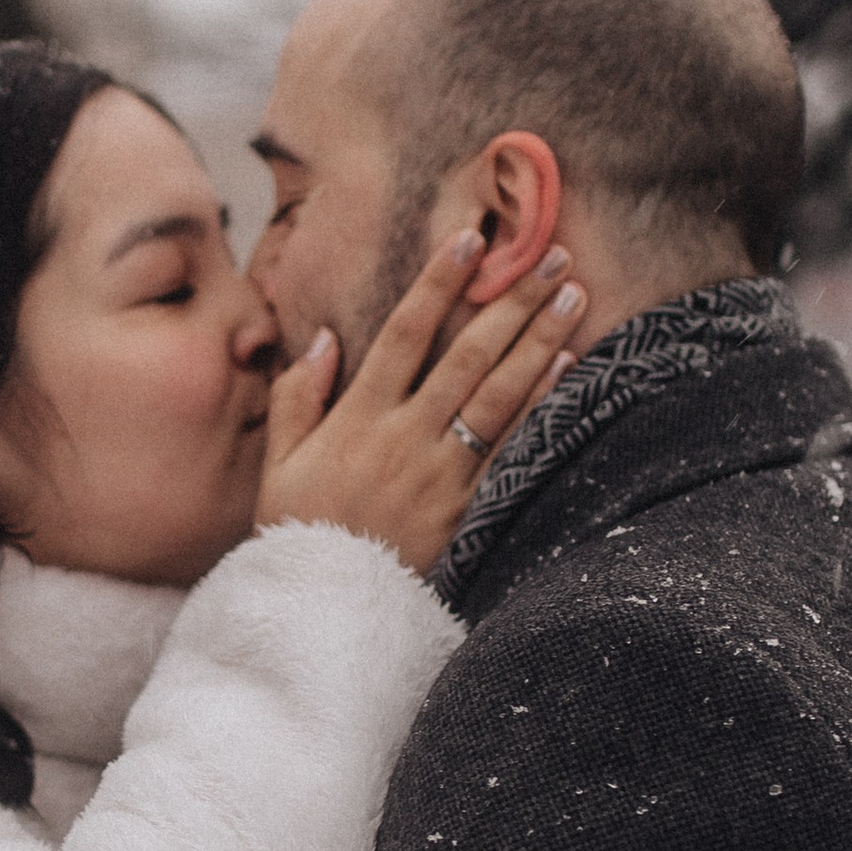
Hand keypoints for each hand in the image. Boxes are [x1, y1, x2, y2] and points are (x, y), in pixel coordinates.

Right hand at [256, 229, 585, 573]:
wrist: (324, 609)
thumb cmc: (298, 533)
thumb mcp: (279, 464)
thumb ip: (297, 398)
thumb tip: (325, 338)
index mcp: (358, 417)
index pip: (404, 333)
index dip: (439, 283)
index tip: (471, 240)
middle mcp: (404, 436)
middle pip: (467, 354)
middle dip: (512, 300)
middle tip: (552, 256)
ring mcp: (441, 473)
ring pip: (498, 394)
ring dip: (540, 341)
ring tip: (572, 296)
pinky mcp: (467, 509)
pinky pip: (511, 448)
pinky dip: (540, 406)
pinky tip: (567, 369)